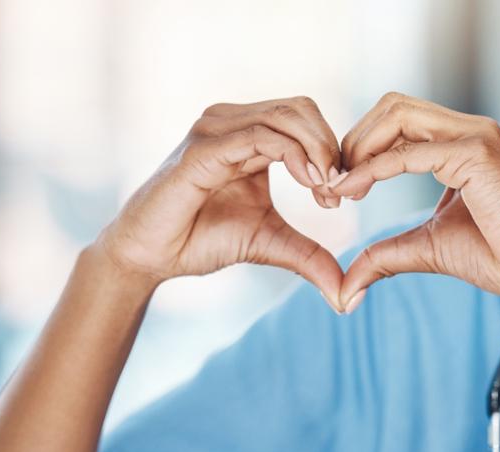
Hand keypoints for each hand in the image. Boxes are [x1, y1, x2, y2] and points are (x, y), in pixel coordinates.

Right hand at [96, 96, 347, 310]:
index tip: (342, 195)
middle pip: (301, 108)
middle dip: (331, 146)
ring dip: (318, 150)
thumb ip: (309, 257)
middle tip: (340, 191)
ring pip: (286, 116)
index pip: (304, 118)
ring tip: (326, 190)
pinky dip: (293, 155)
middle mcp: (232, 121)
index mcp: (248, 134)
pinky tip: (308, 182)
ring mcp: (215, 129)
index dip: (332, 150)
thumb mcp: (270, 244)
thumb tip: (347, 295)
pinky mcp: (204, 148)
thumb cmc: (201, 240)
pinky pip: (260, 136)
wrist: (151, 255)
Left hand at [327, 93, 499, 310]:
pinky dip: (373, 169)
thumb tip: (347, 286)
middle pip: (392, 106)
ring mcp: (473, 136)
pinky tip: (353, 190)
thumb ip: (386, 255)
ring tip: (341, 185)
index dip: (360, 148)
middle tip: (333, 183)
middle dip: (354, 140)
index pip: (397, 120)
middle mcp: (467, 130)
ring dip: (359, 146)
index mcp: (460, 143)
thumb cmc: (499, 257)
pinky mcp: (475, 154)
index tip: (338, 187)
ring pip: (397, 114)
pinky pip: (408, 151)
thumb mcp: (427, 249)